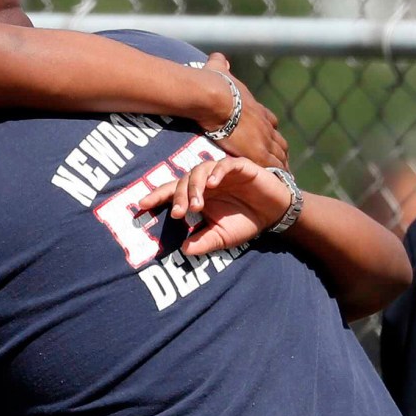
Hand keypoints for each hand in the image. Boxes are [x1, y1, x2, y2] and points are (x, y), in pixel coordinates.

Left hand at [131, 156, 291, 256]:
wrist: (274, 214)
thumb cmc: (245, 222)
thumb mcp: (222, 237)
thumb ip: (204, 242)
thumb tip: (184, 250)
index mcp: (198, 195)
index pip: (173, 192)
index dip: (157, 196)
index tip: (142, 205)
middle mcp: (206, 181)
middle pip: (183, 181)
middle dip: (179, 197)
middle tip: (180, 213)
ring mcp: (221, 172)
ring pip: (200, 170)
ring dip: (195, 187)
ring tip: (197, 205)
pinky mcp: (239, 166)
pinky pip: (224, 165)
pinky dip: (217, 172)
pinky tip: (213, 184)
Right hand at [202, 54, 286, 169]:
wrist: (215, 97)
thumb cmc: (214, 85)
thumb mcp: (219, 71)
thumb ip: (219, 64)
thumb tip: (217, 56)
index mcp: (255, 108)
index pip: (270, 121)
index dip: (271, 129)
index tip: (272, 136)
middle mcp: (264, 124)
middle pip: (279, 141)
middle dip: (281, 152)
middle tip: (283, 162)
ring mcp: (263, 140)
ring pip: (280, 157)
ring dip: (283, 167)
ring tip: (285, 180)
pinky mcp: (258, 153)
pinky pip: (273, 169)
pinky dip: (278, 177)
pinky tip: (279, 186)